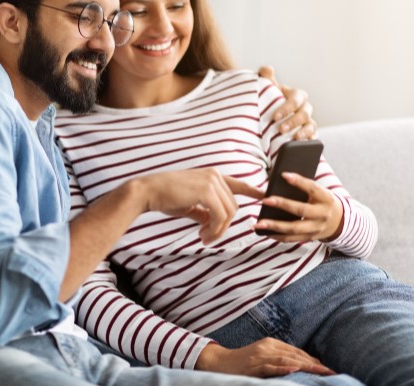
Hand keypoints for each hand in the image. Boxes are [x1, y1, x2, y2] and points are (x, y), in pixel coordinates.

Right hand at [133, 169, 264, 244]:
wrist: (148, 191)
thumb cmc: (166, 197)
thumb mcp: (190, 204)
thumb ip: (205, 211)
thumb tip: (213, 224)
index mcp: (211, 176)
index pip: (238, 184)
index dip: (253, 191)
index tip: (264, 196)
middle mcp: (215, 176)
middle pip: (233, 207)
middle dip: (223, 227)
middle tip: (207, 238)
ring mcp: (211, 182)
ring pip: (229, 213)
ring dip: (218, 231)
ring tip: (204, 238)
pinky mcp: (206, 192)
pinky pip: (220, 216)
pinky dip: (214, 230)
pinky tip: (202, 234)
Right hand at [195, 338, 334, 377]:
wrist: (218, 362)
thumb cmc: (242, 362)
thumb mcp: (262, 357)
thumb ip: (278, 359)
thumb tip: (300, 366)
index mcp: (271, 344)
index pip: (297, 351)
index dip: (313, 360)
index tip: (328, 368)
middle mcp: (267, 347)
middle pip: (295, 355)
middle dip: (315, 364)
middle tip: (332, 372)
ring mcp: (260, 356)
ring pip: (286, 360)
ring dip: (305, 366)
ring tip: (321, 372)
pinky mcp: (253, 366)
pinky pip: (270, 367)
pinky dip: (283, 368)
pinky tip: (295, 370)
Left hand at [254, 172, 343, 241]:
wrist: (339, 221)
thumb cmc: (322, 200)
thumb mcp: (319, 192)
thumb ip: (304, 188)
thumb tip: (280, 180)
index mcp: (326, 198)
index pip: (312, 188)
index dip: (299, 181)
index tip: (284, 174)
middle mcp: (323, 214)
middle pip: (301, 210)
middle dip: (283, 204)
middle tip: (265, 200)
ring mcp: (317, 228)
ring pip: (294, 229)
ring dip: (275, 226)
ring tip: (259, 223)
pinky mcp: (310, 238)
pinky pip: (292, 239)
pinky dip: (277, 236)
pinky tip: (265, 232)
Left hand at [258, 66, 316, 139]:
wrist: (267, 113)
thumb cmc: (268, 98)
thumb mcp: (265, 87)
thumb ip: (265, 77)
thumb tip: (268, 70)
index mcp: (296, 95)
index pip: (296, 99)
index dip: (287, 108)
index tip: (275, 117)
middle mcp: (304, 108)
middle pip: (305, 114)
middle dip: (294, 121)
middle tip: (281, 129)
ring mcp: (307, 122)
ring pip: (312, 125)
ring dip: (305, 132)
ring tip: (296, 139)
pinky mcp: (307, 134)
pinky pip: (313, 137)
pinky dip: (311, 141)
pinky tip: (304, 146)